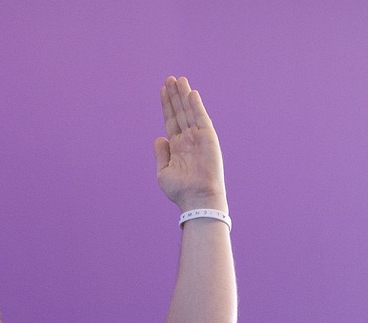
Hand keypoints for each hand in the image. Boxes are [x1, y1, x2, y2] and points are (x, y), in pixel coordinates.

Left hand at [153, 76, 226, 212]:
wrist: (197, 198)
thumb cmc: (181, 190)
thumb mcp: (164, 171)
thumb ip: (161, 154)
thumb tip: (159, 137)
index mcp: (177, 147)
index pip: (171, 120)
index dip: (166, 105)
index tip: (162, 90)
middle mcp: (188, 139)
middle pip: (180, 112)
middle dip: (174, 95)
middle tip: (169, 78)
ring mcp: (198, 137)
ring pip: (190, 111)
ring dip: (184, 95)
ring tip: (178, 79)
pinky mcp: (208, 138)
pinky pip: (201, 118)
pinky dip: (196, 106)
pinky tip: (191, 93)